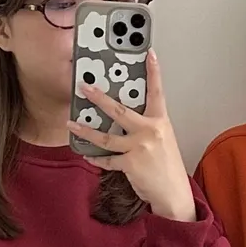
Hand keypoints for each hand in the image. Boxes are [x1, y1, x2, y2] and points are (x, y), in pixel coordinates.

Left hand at [68, 50, 196, 220]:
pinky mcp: (130, 164)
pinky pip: (107, 159)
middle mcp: (150, 131)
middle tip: (85, 88)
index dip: (153, 71)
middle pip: (119, 110)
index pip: (157, 92)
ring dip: (86, 130)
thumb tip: (126, 117)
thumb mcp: (163, 139)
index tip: (149, 53)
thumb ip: (148, 126)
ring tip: (72, 124)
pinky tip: (86, 153)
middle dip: (99, 98)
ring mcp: (139, 147)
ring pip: (106, 137)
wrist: (173, 193)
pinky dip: (96, 158)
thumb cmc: (167, 166)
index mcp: (160, 121)